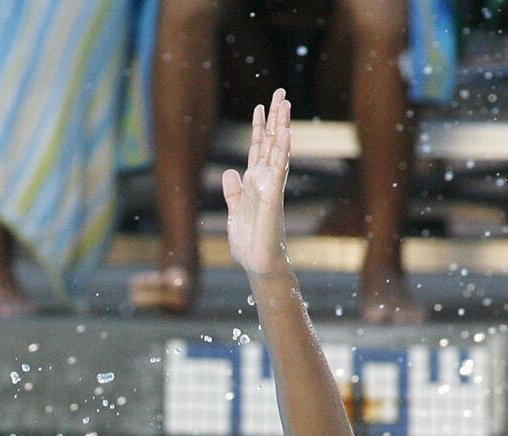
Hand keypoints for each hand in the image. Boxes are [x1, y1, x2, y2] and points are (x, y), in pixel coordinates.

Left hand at [223, 88, 292, 278]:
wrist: (257, 263)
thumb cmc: (249, 242)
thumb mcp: (235, 212)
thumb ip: (233, 191)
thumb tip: (230, 171)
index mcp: (254, 183)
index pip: (257, 148)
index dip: (259, 127)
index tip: (261, 105)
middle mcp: (265, 180)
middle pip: (270, 142)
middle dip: (275, 117)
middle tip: (280, 91)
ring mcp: (271, 186)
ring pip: (277, 149)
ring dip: (281, 126)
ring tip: (284, 102)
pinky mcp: (273, 197)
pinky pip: (278, 169)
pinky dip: (281, 151)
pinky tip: (285, 133)